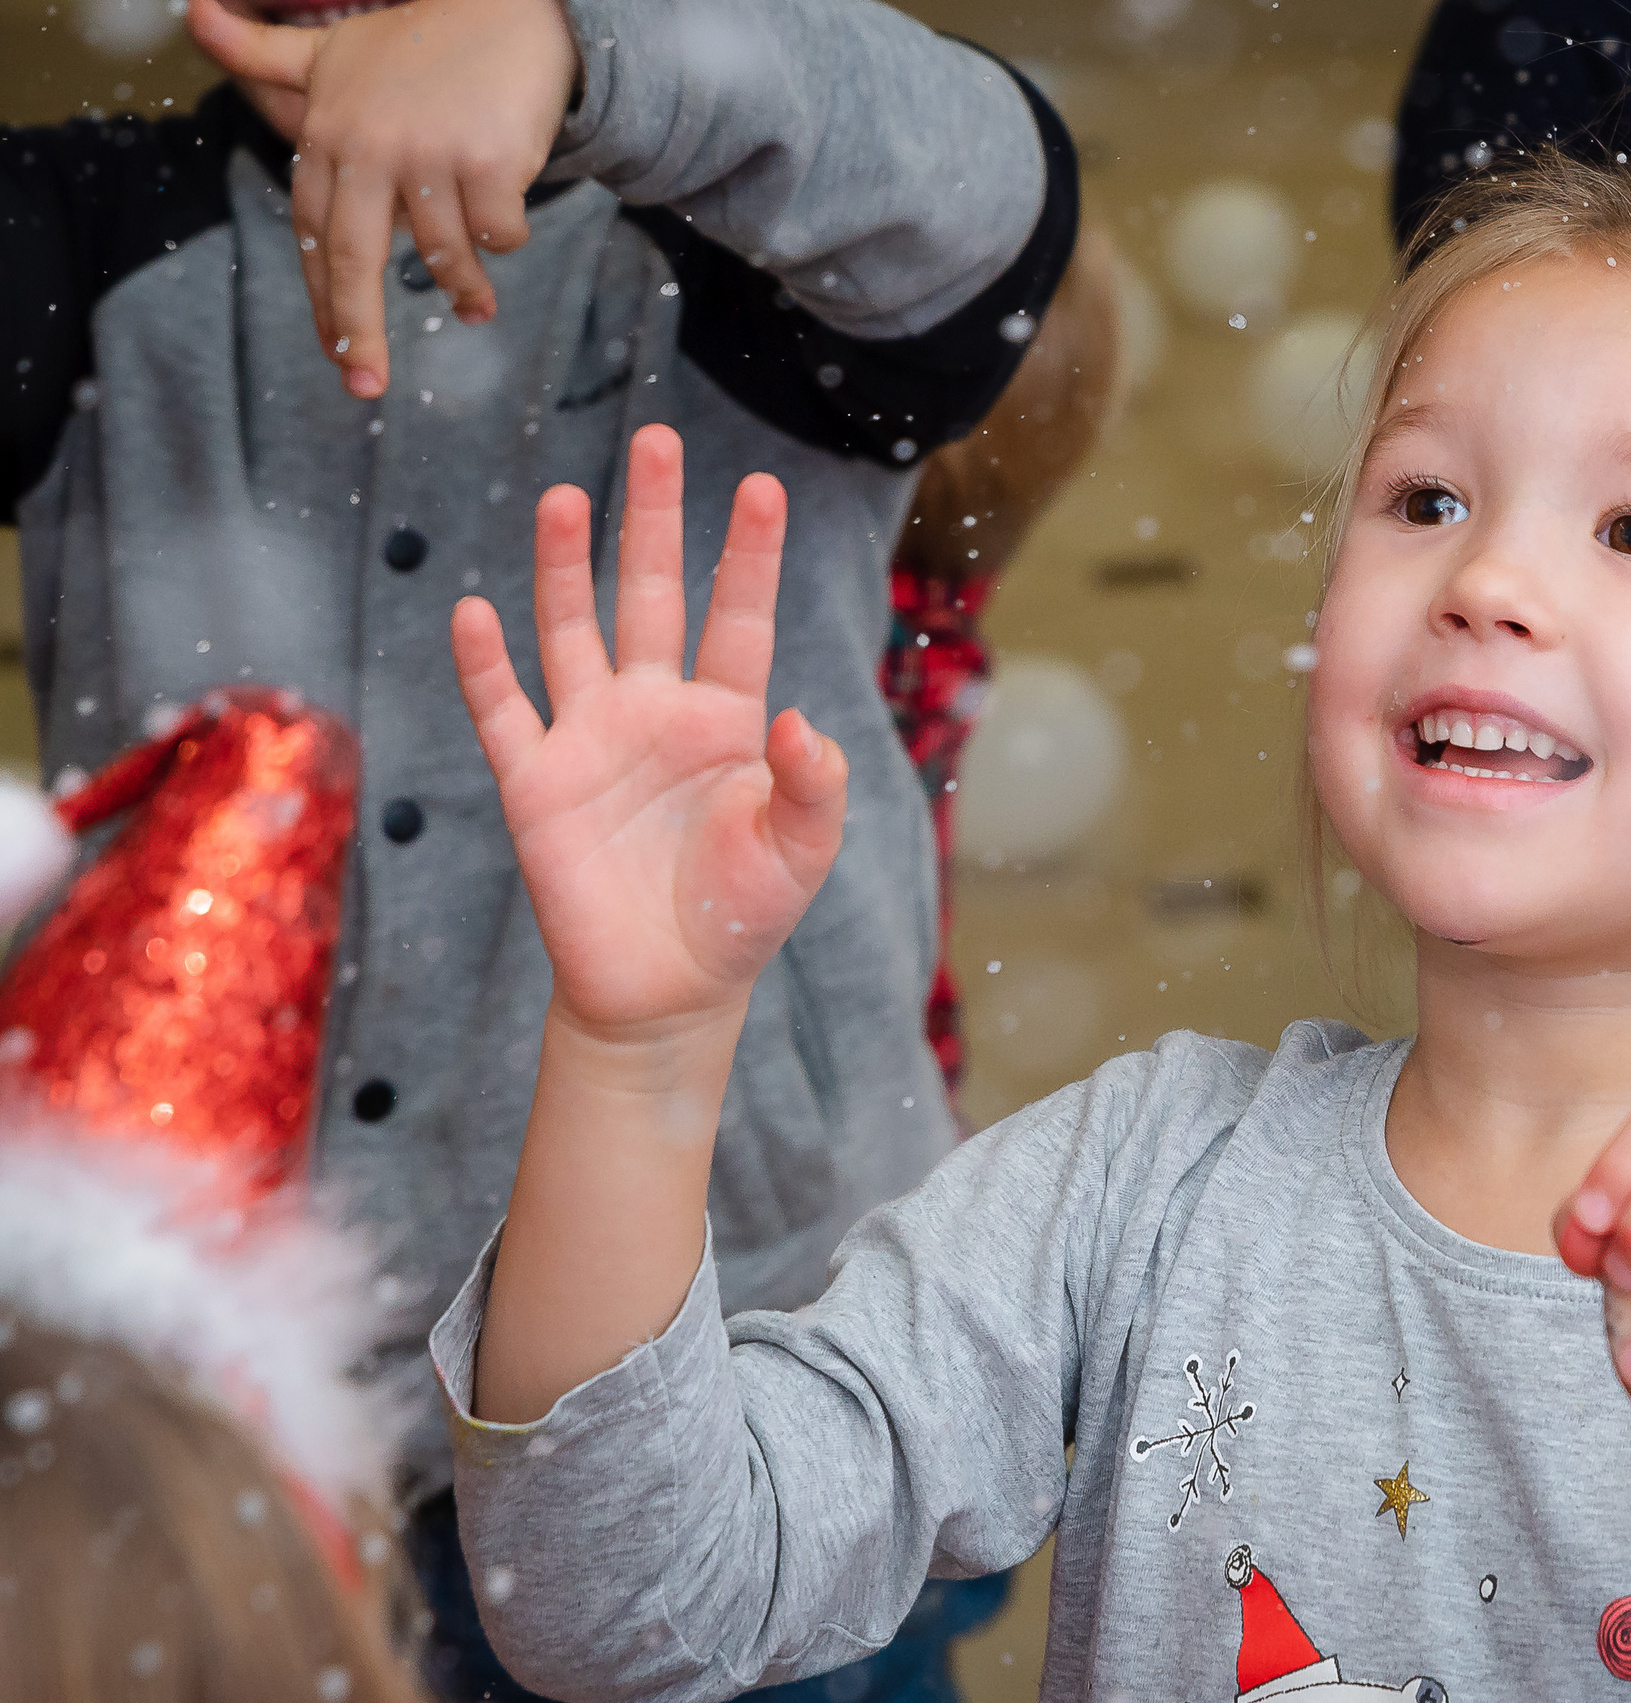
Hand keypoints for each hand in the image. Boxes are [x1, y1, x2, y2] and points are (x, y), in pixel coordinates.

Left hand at [186, 0, 578, 398]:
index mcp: (329, 133)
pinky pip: (496, 235)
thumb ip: (265, 52)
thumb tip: (193, 13)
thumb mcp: (336, 50)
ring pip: (443, 254)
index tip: (336, 354)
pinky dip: (505, 241)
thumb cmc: (419, 41)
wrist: (511, 9)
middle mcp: (370, 145)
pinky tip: (507, 227)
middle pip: (353, 259)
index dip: (323, 300)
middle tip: (364, 388)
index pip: (313, 233)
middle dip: (358, 332)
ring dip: (464, 291)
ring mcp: (430, 153)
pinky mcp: (489, 161)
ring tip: (476, 309)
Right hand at [451, 425, 846, 1039]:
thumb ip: (813, 785)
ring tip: (569, 497)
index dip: (749, 555)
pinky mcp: (536, 785)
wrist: (667, 992)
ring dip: (568, 569)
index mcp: (728, 718)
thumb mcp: (802, 852)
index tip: (763, 486)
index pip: (741, 618)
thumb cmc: (742, 916)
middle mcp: (656, 710)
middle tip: (655, 441)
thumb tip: (798, 720)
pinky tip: (475, 612)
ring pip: (573, 632)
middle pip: (653, 596)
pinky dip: (486, 667)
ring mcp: (591, 740)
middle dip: (654, 521)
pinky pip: (504, 713)